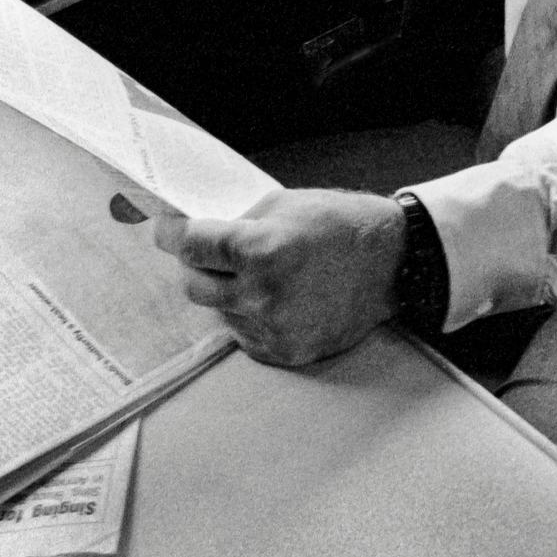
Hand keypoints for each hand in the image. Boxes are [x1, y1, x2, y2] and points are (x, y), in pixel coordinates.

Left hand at [152, 189, 403, 366]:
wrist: (391, 263)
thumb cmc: (338, 224)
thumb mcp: (283, 204)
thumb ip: (237, 223)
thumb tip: (197, 235)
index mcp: (259, 250)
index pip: (189, 246)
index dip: (170, 235)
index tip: (165, 231)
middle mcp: (261, 294)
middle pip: (193, 285)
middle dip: (196, 266)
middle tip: (211, 253)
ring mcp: (273, 328)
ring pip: (219, 311)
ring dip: (226, 292)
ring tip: (257, 275)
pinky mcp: (286, 352)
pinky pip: (245, 335)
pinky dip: (249, 316)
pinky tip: (274, 298)